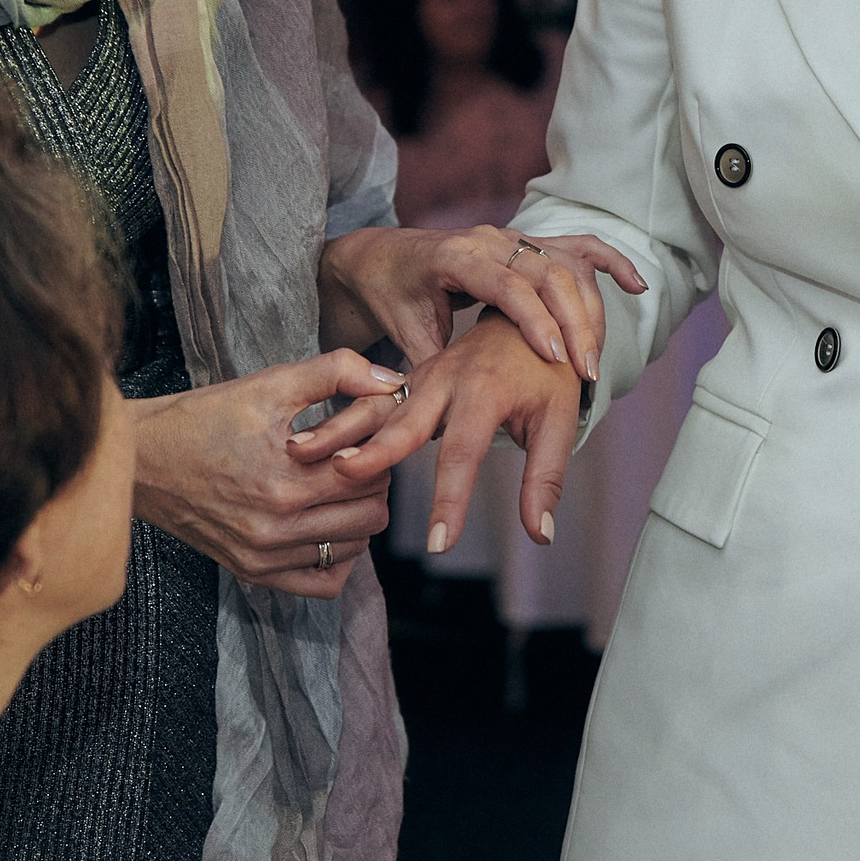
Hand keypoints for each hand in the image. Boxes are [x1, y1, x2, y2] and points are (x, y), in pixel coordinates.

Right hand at [132, 348, 405, 598]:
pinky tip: (324, 524)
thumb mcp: (269, 384)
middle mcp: (277, 528)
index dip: (377, 449)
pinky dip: (336, 556)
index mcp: (285, 480)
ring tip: (335, 486)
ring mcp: (264, 557)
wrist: (139, 460)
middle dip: (373, 482)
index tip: (362, 433)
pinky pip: (323, 584)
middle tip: (354, 458)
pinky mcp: (252, 572)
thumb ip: (336, 372)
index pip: (372, 475)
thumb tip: (392, 380)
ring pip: (355, 548)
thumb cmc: (204, 418)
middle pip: (372, 515)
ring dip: (358, 516)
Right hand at [287, 312, 578, 555]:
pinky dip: (342, 423)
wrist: (531, 314)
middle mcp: (445, 379)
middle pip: (402, 423)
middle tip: (339, 477)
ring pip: (375, 408)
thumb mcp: (560, 420)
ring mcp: (421, 377)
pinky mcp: (408, 380)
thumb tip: (541, 535)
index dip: (450, 501)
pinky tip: (310, 449)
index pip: (464, 454)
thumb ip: (546, 478)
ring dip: (339, 431)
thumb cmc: (548, 373)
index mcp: (486, 389)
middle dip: (370, 452)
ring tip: (299, 454)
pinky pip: (372, 403)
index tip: (439, 545)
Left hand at [318, 223, 643, 378]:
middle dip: (574, 323)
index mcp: (457, 257)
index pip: (505, 284)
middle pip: (548, 272)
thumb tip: (446, 413)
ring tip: (597, 357)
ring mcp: (515, 238)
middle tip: (587, 370)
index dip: (533, 320)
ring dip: (591, 309)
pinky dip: (612, 263)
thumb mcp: (404, 330)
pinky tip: (637, 287)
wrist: (385, 256)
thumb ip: (430, 365)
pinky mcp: (530, 244)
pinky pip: (580, 246)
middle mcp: (491, 239)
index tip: (555, 357)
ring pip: (569, 263)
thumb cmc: (392, 295)